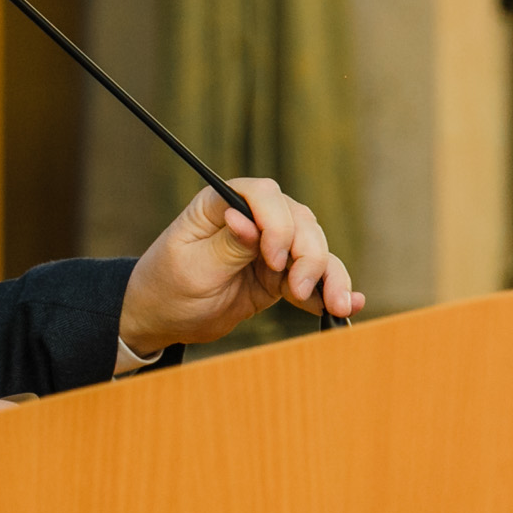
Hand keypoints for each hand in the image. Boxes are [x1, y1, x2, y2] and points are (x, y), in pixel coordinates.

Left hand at [118, 179, 361, 355]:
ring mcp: (269, 246)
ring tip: (338, 305)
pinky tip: (349, 304)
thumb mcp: (191, 269)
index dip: (276, 221)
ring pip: (313, 247)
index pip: (262, 194)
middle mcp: (251, 219)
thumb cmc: (167, 288)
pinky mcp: (280, 274)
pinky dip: (331, 289)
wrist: (164, 319)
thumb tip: (245, 219)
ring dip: (329, 274)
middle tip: (298, 289)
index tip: (273, 258)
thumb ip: (226, 246)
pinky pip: (314, 276)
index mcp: (220, 205)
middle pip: (297, 219)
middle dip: (308, 253)